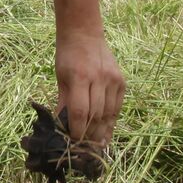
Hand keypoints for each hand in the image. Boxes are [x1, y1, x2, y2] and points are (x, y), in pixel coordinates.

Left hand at [55, 28, 123, 147]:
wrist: (85, 33)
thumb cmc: (67, 55)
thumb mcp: (60, 77)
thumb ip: (63, 102)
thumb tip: (62, 126)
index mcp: (80, 77)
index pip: (79, 111)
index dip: (76, 130)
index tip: (72, 142)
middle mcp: (100, 79)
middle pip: (96, 115)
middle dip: (89, 135)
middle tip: (83, 149)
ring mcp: (113, 80)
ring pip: (109, 114)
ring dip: (102, 132)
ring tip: (96, 146)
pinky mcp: (122, 81)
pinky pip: (117, 106)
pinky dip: (111, 121)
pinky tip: (106, 132)